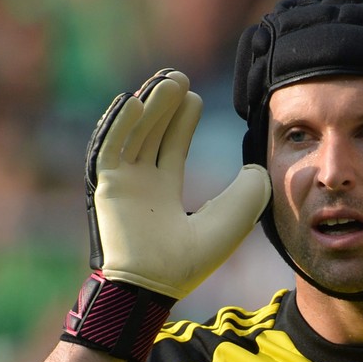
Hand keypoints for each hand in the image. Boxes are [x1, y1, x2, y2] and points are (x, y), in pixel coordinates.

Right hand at [86, 69, 271, 299]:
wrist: (155, 284)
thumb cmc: (191, 259)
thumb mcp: (233, 219)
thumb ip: (250, 193)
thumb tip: (257, 168)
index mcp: (164, 192)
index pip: (171, 147)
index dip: (182, 121)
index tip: (195, 96)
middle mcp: (141, 185)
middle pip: (151, 134)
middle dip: (164, 106)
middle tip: (179, 77)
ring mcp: (121, 185)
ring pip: (133, 135)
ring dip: (148, 108)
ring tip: (166, 81)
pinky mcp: (105, 187)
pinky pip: (110, 150)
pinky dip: (118, 126)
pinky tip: (133, 101)